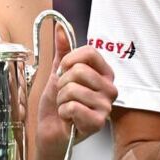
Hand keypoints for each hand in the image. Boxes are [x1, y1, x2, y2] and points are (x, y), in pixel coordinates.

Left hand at [35, 24, 115, 148]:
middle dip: (62, 84)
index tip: (63, 71)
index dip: (69, 60)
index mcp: (104, 74)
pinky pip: (73, 107)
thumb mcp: (57, 74)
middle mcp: (109, 88)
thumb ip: (61, 51)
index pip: (90, 52)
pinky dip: (64, 113)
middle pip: (79, 71)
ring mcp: (106, 106)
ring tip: (66, 108)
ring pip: (73, 89)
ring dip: (61, 100)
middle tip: (64, 95)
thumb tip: (60, 27)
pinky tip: (69, 119)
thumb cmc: (56, 106)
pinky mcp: (99, 122)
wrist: (50, 133)